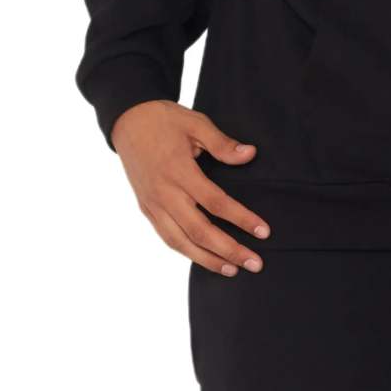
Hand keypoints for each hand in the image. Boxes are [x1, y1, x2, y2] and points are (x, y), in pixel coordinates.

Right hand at [110, 101, 269, 274]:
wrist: (127, 122)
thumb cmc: (164, 120)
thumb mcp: (195, 123)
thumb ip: (222, 143)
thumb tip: (249, 155)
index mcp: (179, 171)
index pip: (215, 202)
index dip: (241, 219)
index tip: (264, 232)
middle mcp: (164, 193)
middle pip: (199, 231)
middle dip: (229, 251)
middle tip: (255, 263)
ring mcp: (153, 204)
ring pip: (180, 242)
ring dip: (208, 260)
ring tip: (232, 270)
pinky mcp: (146, 209)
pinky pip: (167, 237)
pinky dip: (187, 252)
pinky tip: (206, 259)